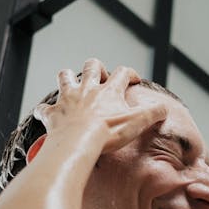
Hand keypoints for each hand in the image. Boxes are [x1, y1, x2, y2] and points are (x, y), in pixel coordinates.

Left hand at [34, 59, 166, 150]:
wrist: (79, 142)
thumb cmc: (107, 133)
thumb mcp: (138, 122)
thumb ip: (154, 113)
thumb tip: (164, 109)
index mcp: (109, 91)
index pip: (123, 73)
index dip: (129, 73)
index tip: (133, 80)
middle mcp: (87, 89)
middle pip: (91, 66)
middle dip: (96, 67)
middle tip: (100, 77)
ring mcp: (68, 99)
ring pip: (64, 76)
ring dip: (67, 78)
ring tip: (72, 84)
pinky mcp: (53, 113)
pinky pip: (44, 109)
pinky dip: (45, 110)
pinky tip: (47, 113)